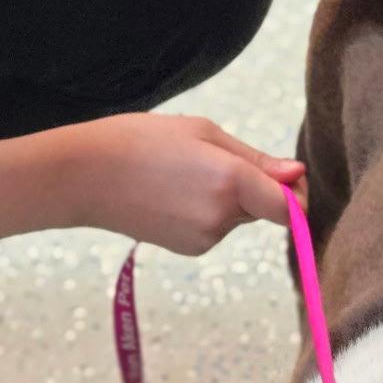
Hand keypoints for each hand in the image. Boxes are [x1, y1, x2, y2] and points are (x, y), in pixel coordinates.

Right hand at [72, 114, 303, 255]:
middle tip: (209, 159)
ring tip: (181, 174)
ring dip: (225, 199)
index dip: (296, 195)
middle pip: (263, 208)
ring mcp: (205, 238)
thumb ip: (256, 159)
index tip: (285, 177)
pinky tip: (171, 194)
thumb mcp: (203, 132)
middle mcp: (222, 217)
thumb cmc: (142, 140)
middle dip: (252, 187)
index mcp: (231, 181)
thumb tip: (297, 175)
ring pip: (237, 217)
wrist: (85, 176)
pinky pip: (215, 228)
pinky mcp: (190, 249)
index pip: (290, 208)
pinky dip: (205, 213)